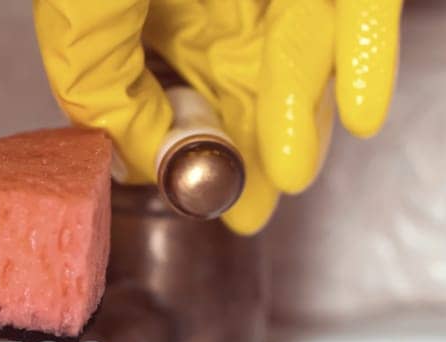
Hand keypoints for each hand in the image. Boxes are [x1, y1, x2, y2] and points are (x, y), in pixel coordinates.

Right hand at [35, 0, 401, 233]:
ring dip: (301, 123)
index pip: (183, 96)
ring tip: (290, 177)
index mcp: (157, 13)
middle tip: (251, 215)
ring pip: (304, 57)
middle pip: (250, 90)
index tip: (208, 208)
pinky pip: (365, 7)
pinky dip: (366, 58)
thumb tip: (142, 164)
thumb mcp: (79, 19)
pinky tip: (364, 113)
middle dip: (253, 158)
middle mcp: (220, 0)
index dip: (197, 157)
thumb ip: (101, 88)